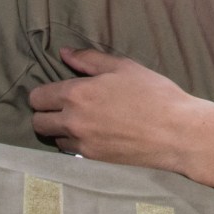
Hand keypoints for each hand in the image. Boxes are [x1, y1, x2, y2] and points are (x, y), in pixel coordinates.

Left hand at [29, 48, 200, 166]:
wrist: (177, 132)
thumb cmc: (154, 94)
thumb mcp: (123, 67)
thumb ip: (89, 60)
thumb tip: (64, 53)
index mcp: (77, 93)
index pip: (37, 97)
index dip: (43, 93)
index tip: (56, 91)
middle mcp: (73, 121)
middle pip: (38, 122)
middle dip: (45, 113)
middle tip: (64, 107)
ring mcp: (81, 144)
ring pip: (53, 139)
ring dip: (61, 131)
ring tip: (82, 122)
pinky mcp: (93, 160)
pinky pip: (70, 152)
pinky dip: (76, 143)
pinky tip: (94, 135)